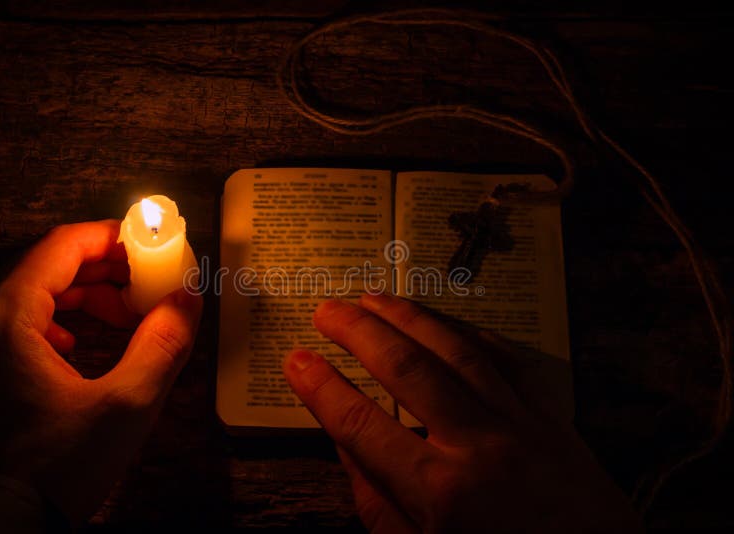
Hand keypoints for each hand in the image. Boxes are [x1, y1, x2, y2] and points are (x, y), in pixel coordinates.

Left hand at [0, 220, 202, 522]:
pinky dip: (52, 319)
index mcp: (6, 318)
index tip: (148, 244)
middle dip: (103, 270)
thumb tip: (188, 298)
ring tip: (121, 314)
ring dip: (80, 295)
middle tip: (145, 283)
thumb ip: (163, 345)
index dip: (111, 238)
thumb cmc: (53, 469)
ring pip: (28, 293)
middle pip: (45, 266)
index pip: (61, 246)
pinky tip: (76, 344)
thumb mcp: (125, 406)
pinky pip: (11, 321)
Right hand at [283, 294, 642, 532]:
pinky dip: (469, 334)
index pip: (361, 424)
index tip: (295, 360)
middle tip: (327, 309)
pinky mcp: (551, 417)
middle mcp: (477, 446)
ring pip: (455, 350)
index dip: (321, 388)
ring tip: (374, 297)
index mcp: (439, 493)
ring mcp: (519, 425)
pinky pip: (506, 359)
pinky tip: (443, 320)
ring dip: (409, 317)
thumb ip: (378, 504)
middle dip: (359, 332)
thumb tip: (347, 445)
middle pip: (406, 368)